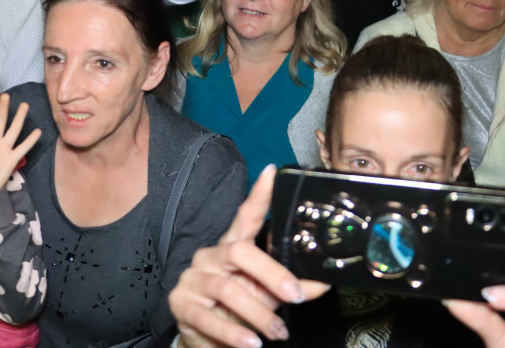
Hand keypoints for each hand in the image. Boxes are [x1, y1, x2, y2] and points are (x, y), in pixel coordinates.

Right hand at [170, 166, 328, 347]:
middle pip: (240, 251)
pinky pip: (208, 318)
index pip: (245, 216)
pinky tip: (250, 343)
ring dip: (257, 314)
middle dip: (271, 273)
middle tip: (295, 295)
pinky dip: (233, 333)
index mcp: (232, 247)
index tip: (273, 173)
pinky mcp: (181, 304)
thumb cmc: (239, 308)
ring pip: (228, 289)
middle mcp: (210, 256)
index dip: (259, 195)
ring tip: (277, 333)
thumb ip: (291, 286)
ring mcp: (193, 278)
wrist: (204, 338)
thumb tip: (323, 282)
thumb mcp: (268, 295)